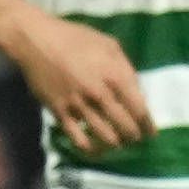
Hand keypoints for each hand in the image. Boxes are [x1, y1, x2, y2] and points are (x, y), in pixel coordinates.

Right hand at [11, 6, 156, 157]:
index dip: (148, 125)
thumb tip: (136, 92)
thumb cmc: (75, 38)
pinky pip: (79, 140)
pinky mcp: (60, 113)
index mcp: (115, 75)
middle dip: (134, 136)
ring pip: (106, 138)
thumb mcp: (108, 44)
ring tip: (117, 142)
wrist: (36, 41)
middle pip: (126, 127)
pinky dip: (91, 149)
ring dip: (116, 143)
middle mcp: (99, 94)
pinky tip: (95, 148)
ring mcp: (79, 106)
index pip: (139, 109)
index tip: (151, 133)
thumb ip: (125, 68)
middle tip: (135, 138)